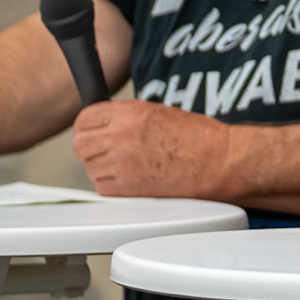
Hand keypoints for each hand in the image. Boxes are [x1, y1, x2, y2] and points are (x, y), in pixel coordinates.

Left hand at [72, 100, 231, 198]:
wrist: (219, 161)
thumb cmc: (200, 138)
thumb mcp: (158, 112)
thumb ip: (127, 117)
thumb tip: (106, 126)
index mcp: (130, 112)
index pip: (84, 119)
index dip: (87, 127)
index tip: (92, 132)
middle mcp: (121, 135)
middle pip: (81, 145)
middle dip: (90, 148)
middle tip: (105, 151)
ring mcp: (122, 162)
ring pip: (90, 168)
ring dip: (102, 168)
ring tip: (127, 165)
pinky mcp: (128, 187)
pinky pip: (103, 187)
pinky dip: (112, 185)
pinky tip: (132, 178)